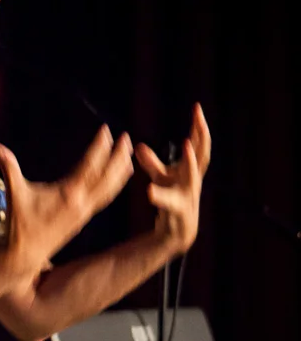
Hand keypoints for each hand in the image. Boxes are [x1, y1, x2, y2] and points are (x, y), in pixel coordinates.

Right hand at [0, 125, 134, 286]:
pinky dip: (115, 185)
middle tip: (127, 138)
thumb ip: (9, 168)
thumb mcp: (15, 193)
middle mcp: (82, 203)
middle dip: (118, 156)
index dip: (100, 147)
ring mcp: (85, 212)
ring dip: (121, 171)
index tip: (107, 130)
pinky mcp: (84, 218)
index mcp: (69, 194)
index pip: (90, 165)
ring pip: (110, 189)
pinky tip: (119, 177)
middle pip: (108, 177)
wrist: (26, 255)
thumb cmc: (20, 224)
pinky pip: (105, 198)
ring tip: (130, 154)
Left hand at [134, 103, 210, 254]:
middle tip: (199, 119)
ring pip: (192, 177)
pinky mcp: (179, 212)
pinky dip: (162, 196)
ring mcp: (189, 196)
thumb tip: (138, 146)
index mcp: (191, 170)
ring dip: (190, 162)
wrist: (176, 232)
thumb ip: (152, 163)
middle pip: (202, 155)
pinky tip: (150, 191)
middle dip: (202, 137)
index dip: (198, 127)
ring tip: (188, 145)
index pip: (199, 144)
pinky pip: (171, 203)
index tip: (197, 107)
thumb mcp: (160, 179)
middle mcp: (194, 180)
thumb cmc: (171, 202)